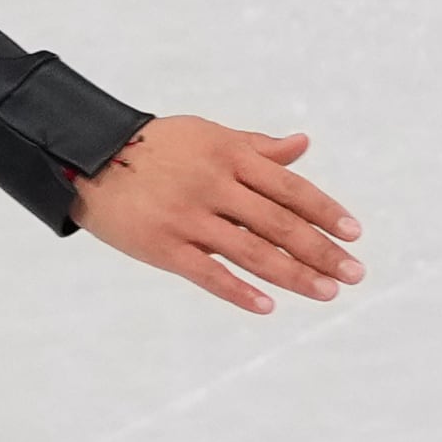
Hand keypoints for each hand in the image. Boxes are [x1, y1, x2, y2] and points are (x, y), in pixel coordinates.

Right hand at [69, 116, 365, 312]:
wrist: (86, 159)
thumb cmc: (154, 148)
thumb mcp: (205, 136)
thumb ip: (255, 147)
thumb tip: (304, 144)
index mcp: (225, 155)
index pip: (287, 187)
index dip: (324, 210)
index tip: (354, 234)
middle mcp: (210, 185)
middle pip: (278, 223)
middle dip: (321, 250)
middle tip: (356, 273)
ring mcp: (186, 217)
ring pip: (252, 252)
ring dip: (295, 275)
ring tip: (328, 291)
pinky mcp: (162, 246)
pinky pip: (208, 273)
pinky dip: (240, 291)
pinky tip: (268, 305)